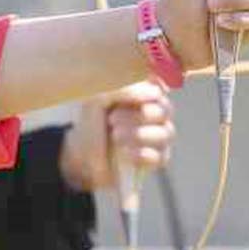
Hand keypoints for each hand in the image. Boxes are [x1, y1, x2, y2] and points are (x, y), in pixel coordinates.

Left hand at [58, 81, 175, 192]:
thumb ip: (122, 89)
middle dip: (138, 115)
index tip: (121, 100)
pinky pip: (160, 156)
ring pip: (164, 134)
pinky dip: (141, 154)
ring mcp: (159, 138)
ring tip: (115, 135)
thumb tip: (152, 92)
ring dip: (138, 134)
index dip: (145, 92)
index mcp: (145, 95)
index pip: (159, 90)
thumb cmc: (92, 124)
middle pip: (164, 111)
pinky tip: (125, 152)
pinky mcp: (157, 160)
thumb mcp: (98, 100)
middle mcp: (157, 115)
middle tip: (112, 119)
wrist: (84, 158)